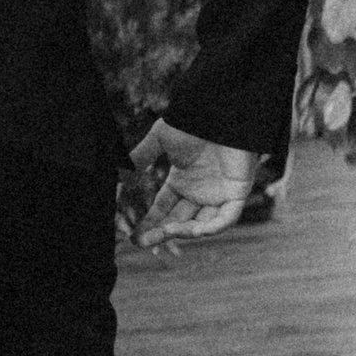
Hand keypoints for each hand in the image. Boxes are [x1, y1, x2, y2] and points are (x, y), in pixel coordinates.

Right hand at [129, 119, 261, 246]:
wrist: (220, 114)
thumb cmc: (192, 122)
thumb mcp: (160, 140)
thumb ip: (140, 157)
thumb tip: (117, 174)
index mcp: (182, 181)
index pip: (164, 210)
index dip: (150, 223)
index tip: (135, 236)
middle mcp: (200, 192)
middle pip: (179, 221)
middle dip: (161, 233)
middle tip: (142, 242)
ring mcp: (219, 194)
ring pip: (202, 224)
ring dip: (184, 232)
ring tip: (166, 232)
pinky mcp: (237, 193)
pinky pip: (227, 219)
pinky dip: (212, 228)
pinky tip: (194, 231)